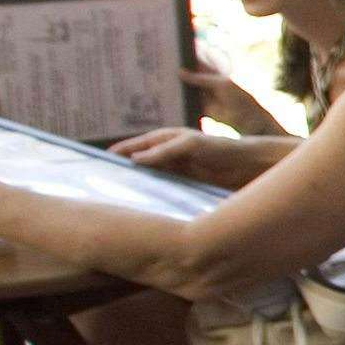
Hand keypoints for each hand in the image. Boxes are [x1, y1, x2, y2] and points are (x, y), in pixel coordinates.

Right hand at [111, 127, 260, 188]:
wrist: (246, 167)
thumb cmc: (220, 149)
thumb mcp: (191, 145)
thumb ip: (164, 151)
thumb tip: (135, 159)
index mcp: (166, 139)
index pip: (135, 145)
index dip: (118, 152)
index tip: (97, 160)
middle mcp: (167, 154)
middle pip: (138, 162)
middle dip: (121, 170)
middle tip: (99, 183)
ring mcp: (174, 170)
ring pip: (147, 178)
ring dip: (134, 185)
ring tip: (115, 197)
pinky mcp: (183, 186)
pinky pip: (161, 190)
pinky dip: (150, 195)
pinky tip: (141, 206)